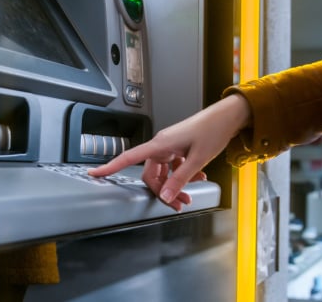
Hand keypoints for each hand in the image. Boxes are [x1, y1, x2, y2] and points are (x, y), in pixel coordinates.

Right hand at [88, 94, 250, 211]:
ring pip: (164, 172)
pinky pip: (173, 166)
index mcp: (160, 144)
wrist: (227, 117)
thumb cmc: (213, 131)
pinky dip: (183, 175)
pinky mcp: (179, 147)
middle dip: (163, 191)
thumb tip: (165, 195)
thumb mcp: (197, 160)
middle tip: (179, 203)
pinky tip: (197, 178)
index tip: (94, 174)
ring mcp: (170, 146)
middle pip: (151, 174)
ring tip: (190, 196)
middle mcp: (162, 145)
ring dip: (175, 185)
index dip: (110, 167)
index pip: (129, 157)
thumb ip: (180, 179)